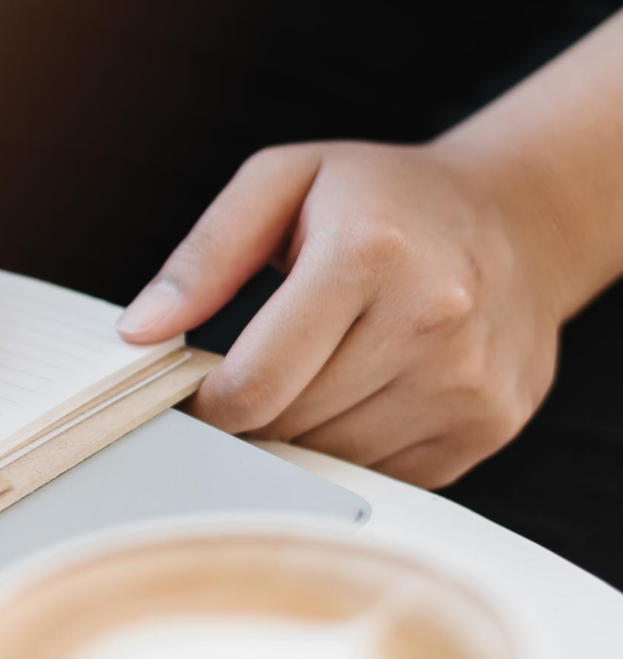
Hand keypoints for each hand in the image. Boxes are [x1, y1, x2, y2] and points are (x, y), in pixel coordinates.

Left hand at [118, 141, 563, 487]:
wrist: (519, 219)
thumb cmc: (383, 199)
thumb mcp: (283, 182)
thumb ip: (203, 256)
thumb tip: (139, 333)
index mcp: (370, 252)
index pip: (257, 382)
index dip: (208, 403)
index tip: (199, 391)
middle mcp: (432, 318)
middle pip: (292, 426)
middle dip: (252, 418)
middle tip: (251, 381)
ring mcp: (469, 380)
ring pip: (336, 460)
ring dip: (301, 437)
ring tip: (311, 379)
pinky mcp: (488, 423)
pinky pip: (387, 475)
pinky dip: (354, 451)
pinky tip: (361, 396)